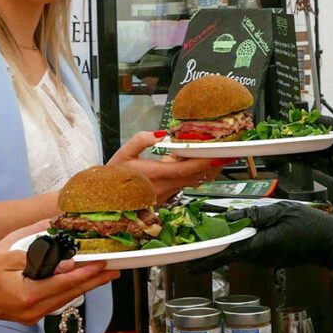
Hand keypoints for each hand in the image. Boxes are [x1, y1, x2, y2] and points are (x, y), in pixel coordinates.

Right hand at [0, 220, 118, 324]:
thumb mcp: (8, 256)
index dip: (90, 273)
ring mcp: (32, 316)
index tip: (107, 264)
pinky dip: (69, 289)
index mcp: (29, 296)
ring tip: (103, 274)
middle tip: (115, 269)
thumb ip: (39, 258)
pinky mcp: (29, 315)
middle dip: (95, 280)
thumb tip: (68, 261)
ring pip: (66, 299)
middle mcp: (34, 310)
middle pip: (72, 293)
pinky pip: (55, 301)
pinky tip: (79, 282)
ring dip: (84, 285)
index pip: (68, 282)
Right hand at [109, 130, 225, 203]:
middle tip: (226, 155)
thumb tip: (162, 134)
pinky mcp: (165, 199)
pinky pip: (183, 186)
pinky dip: (192, 176)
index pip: (186, 169)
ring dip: (204, 171)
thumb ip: (143, 139)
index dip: (204, 163)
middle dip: (212, 165)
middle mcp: (164, 188)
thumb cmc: (114, 176)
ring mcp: (166, 195)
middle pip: (195, 177)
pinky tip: (193, 166)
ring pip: (191, 182)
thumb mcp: (124, 152)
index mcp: (155, 175)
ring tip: (216, 158)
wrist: (105, 198)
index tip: (218, 155)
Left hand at [191, 202, 332, 271]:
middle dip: (216, 247)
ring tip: (224, 230)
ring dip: (233, 242)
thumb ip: (254, 215)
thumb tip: (231, 218)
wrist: (330, 241)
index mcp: (260, 246)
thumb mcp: (279, 211)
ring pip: (242, 251)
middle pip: (232, 252)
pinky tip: (248, 231)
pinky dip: (246, 242)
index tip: (190, 262)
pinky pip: (253, 250)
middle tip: (197, 245)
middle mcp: (260, 258)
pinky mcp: (271, 259)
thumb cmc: (308, 224)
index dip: (207, 258)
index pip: (227, 254)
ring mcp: (266, 260)